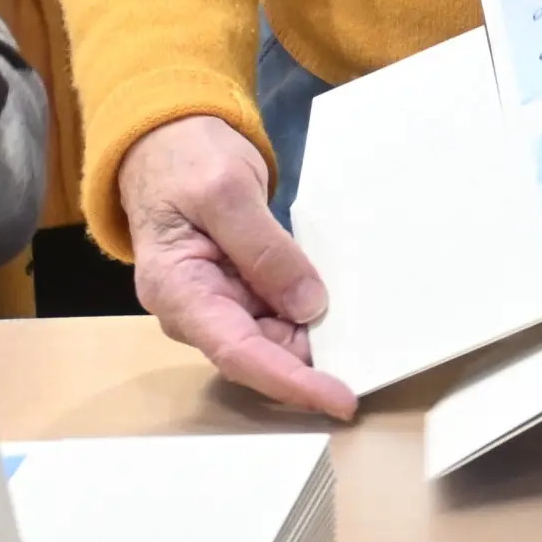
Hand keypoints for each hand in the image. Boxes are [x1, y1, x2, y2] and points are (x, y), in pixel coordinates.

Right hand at [117, 115, 355, 418]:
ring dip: (315, 343)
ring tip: (366, 339)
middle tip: (372, 362)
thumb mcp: (225, 192)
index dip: (290, 381)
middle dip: (312, 366)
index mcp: (177, 291)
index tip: (339, 398)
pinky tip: (344, 315)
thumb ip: (264, 249)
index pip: (238, 352)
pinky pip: (277, 314)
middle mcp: (195, 309)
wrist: (168, 142)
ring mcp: (217, 301)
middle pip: (260, 353)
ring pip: (273, 338)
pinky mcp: (238, 288)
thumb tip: (306, 305)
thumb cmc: (186, 161)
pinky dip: (308, 316)